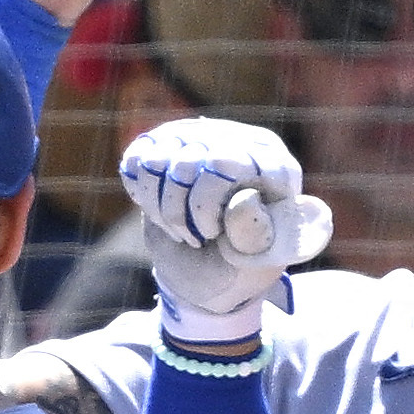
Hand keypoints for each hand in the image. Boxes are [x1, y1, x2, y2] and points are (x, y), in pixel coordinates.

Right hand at [119, 114, 332, 343]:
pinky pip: (138, 161)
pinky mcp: (168, 145)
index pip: (225, 163)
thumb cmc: (241, 268)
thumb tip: (244, 199)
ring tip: (183, 230)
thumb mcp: (255, 262)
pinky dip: (144, 195)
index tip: (213, 234)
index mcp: (275, 165)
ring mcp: (202, 139)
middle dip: (181, 213)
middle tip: (196, 239)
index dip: (206, 204)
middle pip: (186, 162)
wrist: (211, 274)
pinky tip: (163, 212)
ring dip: (162, 209)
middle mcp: (240, 142)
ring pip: (157, 161)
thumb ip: (254, 233)